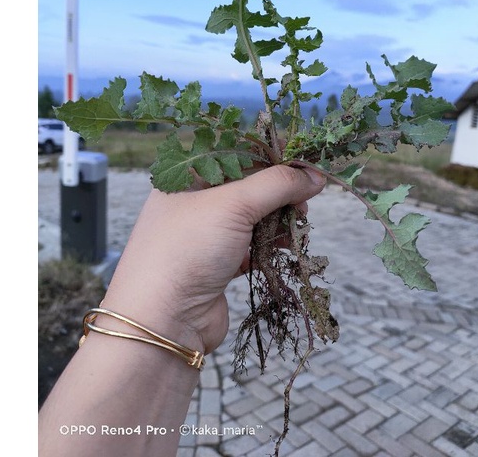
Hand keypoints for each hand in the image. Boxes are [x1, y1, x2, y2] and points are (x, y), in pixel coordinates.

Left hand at [101, 164, 325, 354]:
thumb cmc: (188, 250)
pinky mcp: (217, 264)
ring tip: (299, 225)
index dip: (272, 156)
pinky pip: (252, 245)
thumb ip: (277, 185)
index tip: (304, 163)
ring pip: (252, 216)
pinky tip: (285, 247)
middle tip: (305, 201)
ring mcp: (205, 235)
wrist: (162, 324)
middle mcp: (193, 203)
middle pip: (248, 186)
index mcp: (186, 178)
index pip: (236, 154)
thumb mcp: (233, 204)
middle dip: (279, 192)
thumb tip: (315, 175)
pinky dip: (270, 244)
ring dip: (278, 219)